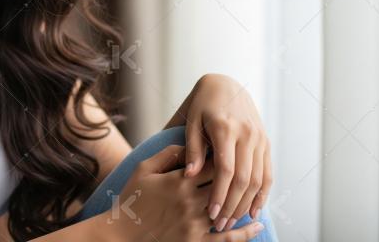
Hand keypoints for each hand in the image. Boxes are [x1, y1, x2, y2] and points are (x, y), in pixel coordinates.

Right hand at [104, 144, 264, 240]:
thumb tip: (189, 144)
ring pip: (229, 209)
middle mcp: (191, 201)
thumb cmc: (131, 199)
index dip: (224, 156)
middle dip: (236, 176)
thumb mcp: (143, 169)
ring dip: (243, 201)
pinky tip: (257, 225)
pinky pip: (227, 239)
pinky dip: (245, 233)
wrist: (121, 235)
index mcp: (179, 181)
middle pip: (224, 185)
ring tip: (256, 193)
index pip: (213, 164)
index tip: (231, 150)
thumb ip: (167, 154)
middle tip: (246, 167)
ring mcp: (195, 223)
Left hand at [181, 74, 272, 232]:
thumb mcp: (191, 121)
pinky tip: (254, 210)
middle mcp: (247, 134)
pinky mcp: (266, 142)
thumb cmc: (202, 105)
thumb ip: (192, 148)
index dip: (219, 193)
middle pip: (244, 178)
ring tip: (233, 221)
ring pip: (258, 179)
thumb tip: (190, 175)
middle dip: (232, 205)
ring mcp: (259, 138)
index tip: (210, 212)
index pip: (225, 169)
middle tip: (220, 224)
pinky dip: (263, 194)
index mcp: (225, 127)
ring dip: (247, 204)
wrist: (225, 86)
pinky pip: (268, 173)